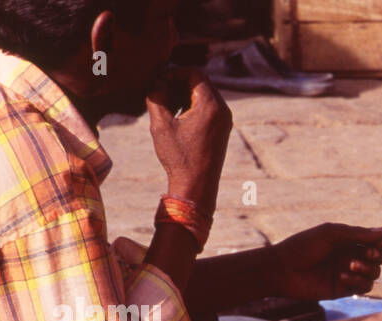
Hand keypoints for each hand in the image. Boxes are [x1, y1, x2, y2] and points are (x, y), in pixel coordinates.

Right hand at [146, 69, 232, 209]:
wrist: (197, 187)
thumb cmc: (178, 157)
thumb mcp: (161, 125)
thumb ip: (156, 97)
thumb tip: (156, 82)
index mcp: (211, 105)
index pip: (194, 73)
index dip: (174, 73)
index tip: (158, 82)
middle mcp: (223, 110)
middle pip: (200, 83)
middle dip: (178, 84)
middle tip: (159, 93)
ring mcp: (225, 121)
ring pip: (204, 95)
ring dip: (184, 95)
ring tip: (165, 106)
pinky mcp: (223, 130)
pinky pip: (208, 108)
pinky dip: (192, 106)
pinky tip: (176, 117)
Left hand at [270, 223, 381, 299]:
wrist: (283, 270)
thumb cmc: (303, 247)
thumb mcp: (331, 234)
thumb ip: (358, 234)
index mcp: (348, 241)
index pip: (376, 242)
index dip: (380, 242)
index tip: (376, 242)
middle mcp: (351, 256)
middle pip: (379, 258)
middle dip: (377, 256)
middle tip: (367, 254)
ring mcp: (348, 273)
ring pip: (374, 273)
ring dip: (367, 269)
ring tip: (350, 265)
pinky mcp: (344, 289)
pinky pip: (364, 287)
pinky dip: (358, 281)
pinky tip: (342, 276)